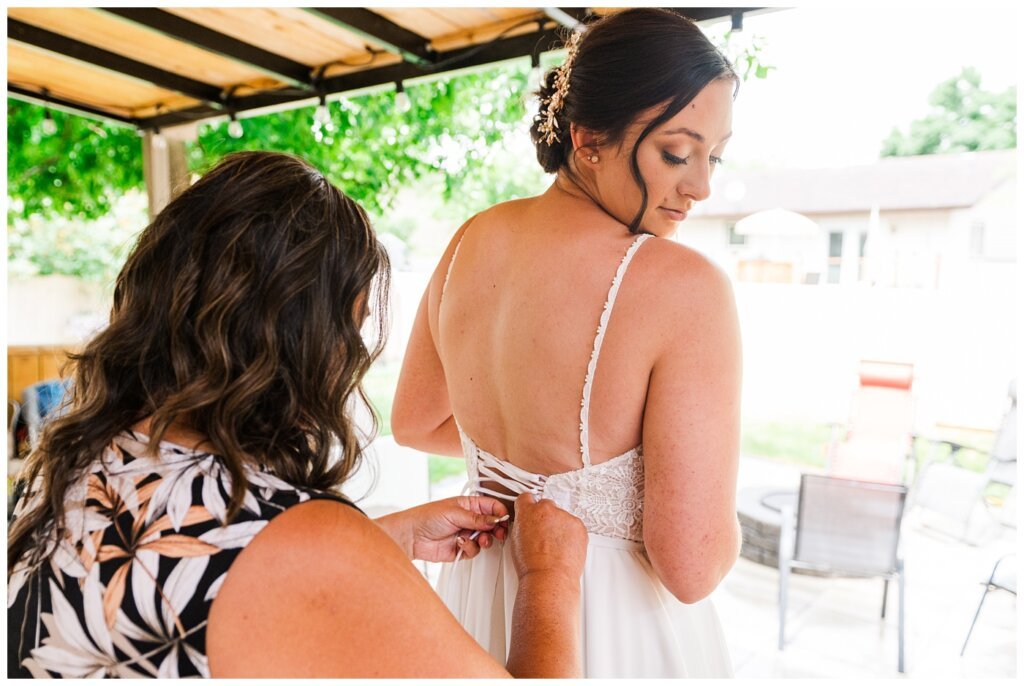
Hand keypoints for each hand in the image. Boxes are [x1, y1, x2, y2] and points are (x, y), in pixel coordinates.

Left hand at [377, 496, 509, 561]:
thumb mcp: (454, 513)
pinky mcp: (462, 548)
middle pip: (493, 524)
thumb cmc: (427, 517)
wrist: (411, 536)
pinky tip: (461, 543)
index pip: (492, 506)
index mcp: (469, 505)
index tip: (504, 519)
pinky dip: (471, 548)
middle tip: (498, 533)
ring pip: (486, 539)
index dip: (500, 512)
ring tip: (480, 539)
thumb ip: (477, 518)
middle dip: (497, 529)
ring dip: (485, 540)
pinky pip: (475, 550)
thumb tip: (496, 519)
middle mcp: (470, 519)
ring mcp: (467, 533)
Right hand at [510, 493, 587, 581]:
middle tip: (545, 536)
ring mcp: (564, 516)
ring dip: (560, 527)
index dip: (529, 507)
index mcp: (527, 512)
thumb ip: (523, 525)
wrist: (549, 577)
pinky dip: (571, 535)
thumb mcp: (516, 540)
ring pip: (562, 517)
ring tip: (555, 548)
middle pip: (546, 506)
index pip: (526, 498)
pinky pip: (574, 526)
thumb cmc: (531, 564)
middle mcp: (546, 509)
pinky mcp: (578, 525)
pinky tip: (565, 549)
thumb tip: (528, 525)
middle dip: (546, 518)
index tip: (532, 513)